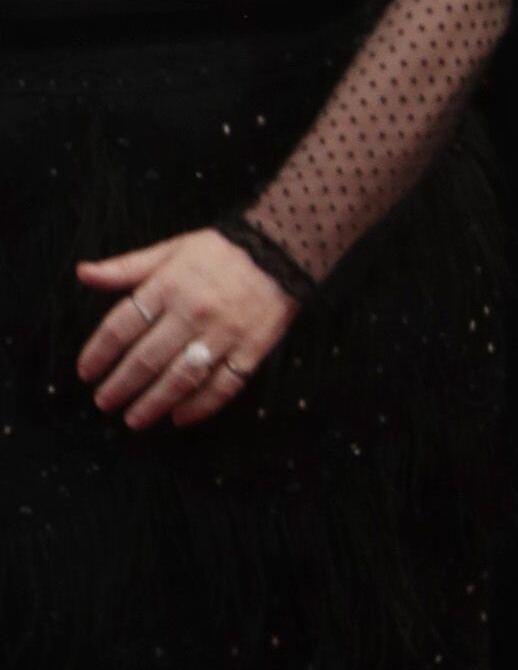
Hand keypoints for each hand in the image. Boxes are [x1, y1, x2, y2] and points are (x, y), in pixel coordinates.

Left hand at [76, 227, 294, 429]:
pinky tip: (180, 417)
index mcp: (167, 287)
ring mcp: (224, 335)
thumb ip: (126, 268)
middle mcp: (192, 313)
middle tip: (105, 403)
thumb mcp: (169, 250)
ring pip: (182, 377)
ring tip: (134, 419)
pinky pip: (223, 385)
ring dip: (154, 403)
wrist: (281, 252)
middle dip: (121, 385)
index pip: (122, 325)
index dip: (99, 353)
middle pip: (147, 358)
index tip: (86, 373)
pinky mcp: (251, 351)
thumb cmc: (219, 252)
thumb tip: (84, 273)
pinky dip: (201, 405)